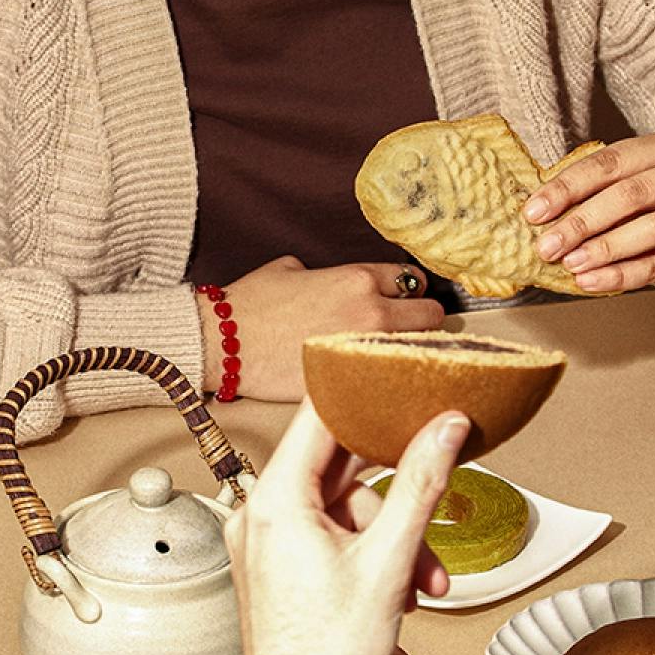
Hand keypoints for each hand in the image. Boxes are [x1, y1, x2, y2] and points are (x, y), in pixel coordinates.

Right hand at [198, 256, 445, 397]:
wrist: (222, 343)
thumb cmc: (248, 305)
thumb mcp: (289, 270)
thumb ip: (326, 274)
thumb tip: (331, 283)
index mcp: (359, 280)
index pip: (413, 280)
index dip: (408, 290)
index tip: (404, 300)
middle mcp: (371, 314)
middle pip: (432, 317)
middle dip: (422, 322)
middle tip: (407, 331)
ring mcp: (364, 353)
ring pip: (416, 353)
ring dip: (407, 354)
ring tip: (391, 360)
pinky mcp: (350, 385)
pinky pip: (386, 383)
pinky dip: (384, 383)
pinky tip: (375, 385)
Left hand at [224, 402, 466, 654]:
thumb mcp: (391, 560)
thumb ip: (422, 482)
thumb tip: (446, 428)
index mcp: (274, 503)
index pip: (318, 418)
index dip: (362, 395)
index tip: (396, 379)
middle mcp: (258, 516)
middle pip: (335, 469)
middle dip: (395, 494)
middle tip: (436, 495)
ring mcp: (262, 544)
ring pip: (339, 510)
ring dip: (390, 537)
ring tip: (422, 580)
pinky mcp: (273, 568)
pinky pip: (325, 537)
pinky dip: (366, 554)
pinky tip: (398, 588)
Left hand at [524, 129, 654, 291]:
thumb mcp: (637, 180)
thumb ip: (598, 189)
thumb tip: (538, 211)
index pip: (610, 162)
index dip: (567, 187)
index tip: (533, 212)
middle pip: (630, 195)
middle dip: (581, 222)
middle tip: (546, 245)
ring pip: (652, 229)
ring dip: (603, 249)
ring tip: (570, 263)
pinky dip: (622, 275)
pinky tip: (592, 280)